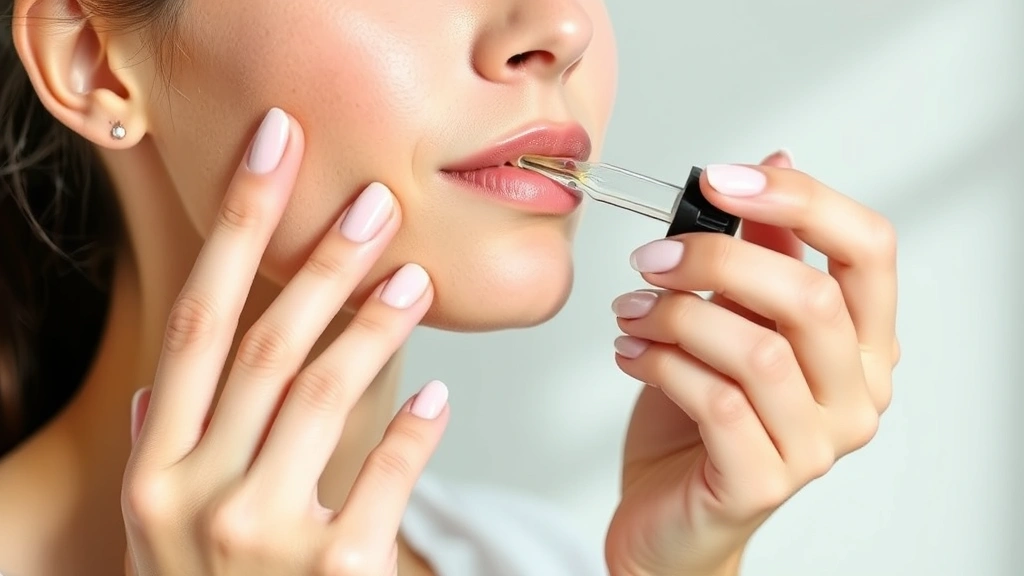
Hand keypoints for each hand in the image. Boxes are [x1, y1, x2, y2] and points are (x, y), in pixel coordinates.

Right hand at [121, 108, 448, 575]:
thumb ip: (167, 458)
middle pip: (264, 342)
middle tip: (373, 203)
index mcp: (157, 465)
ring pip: (322, 393)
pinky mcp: (329, 572)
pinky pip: (383, 479)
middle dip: (320, 260)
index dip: (234, 226)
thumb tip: (160, 390)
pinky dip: (413, 431)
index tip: (273, 151)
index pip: (197, 320)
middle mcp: (192, 491)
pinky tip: (437, 395)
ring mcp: (254, 534)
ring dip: (373, 324)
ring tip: (413, 277)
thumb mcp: (162, 533)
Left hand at [604, 151, 897, 575]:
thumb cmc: (701, 417)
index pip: (869, 249)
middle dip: (716, 260)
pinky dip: (661, 363)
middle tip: (650, 259)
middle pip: (810, 297)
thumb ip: (760, 252)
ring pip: (757, 350)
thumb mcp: (731, 319)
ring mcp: (816, 446)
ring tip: (630, 311)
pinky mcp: (763, 482)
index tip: (720, 179)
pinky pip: (717, 402)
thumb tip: (776, 164)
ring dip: (676, 315)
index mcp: (863, 343)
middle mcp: (856, 395)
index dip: (800, 200)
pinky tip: (628, 352)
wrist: (669, 512)